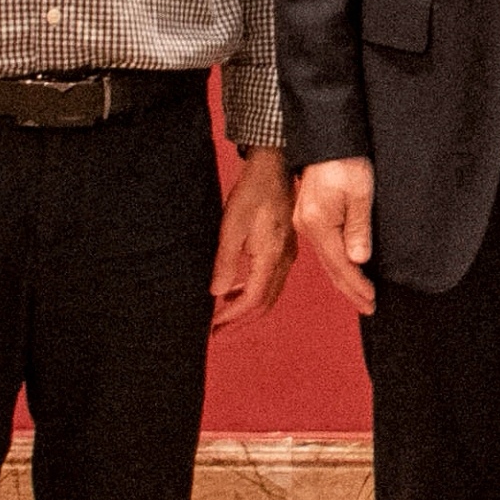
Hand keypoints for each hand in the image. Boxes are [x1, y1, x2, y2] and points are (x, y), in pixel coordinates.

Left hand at [210, 152, 295, 330]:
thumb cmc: (253, 192)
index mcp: (271, 257)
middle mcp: (283, 260)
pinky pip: (271, 280)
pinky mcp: (283, 247)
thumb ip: (226, 262)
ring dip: (246, 308)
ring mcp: (286, 254)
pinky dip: (253, 292)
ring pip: (269, 293)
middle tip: (217, 332)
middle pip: (265, 303)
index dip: (232, 317)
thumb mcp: (231, 226)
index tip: (213, 326)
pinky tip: (235, 290)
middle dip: (240, 321)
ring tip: (222, 314)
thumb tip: (218, 293)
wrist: (274, 168)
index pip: (253, 299)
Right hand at [294, 157, 378, 315]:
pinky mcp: (308, 216)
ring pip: (326, 259)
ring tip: (360, 296)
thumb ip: (359, 228)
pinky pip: (324, 247)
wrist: (327, 139)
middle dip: (350, 289)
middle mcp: (307, 226)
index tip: (371, 300)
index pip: (340, 264)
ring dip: (344, 279)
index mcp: (319, 223)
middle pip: (331, 267)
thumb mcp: (360, 193)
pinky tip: (346, 270)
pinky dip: (336, 263)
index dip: (356, 285)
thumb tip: (359, 260)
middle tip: (368, 307)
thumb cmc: (347, 161)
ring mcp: (304, 221)